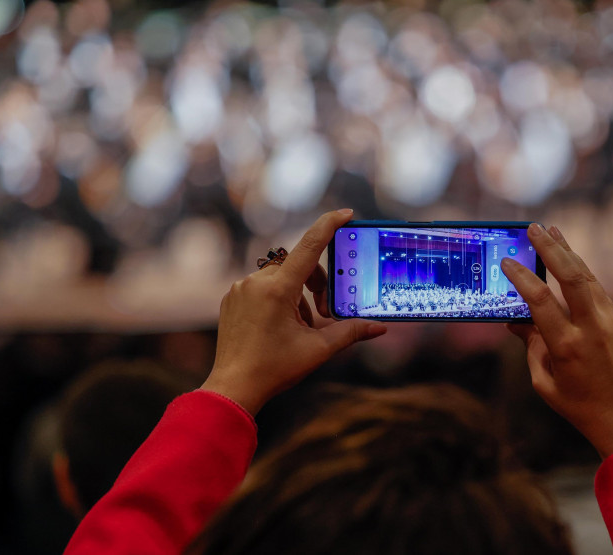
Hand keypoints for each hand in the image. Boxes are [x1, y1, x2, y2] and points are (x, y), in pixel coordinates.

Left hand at [202, 209, 386, 414]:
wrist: (233, 388)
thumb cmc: (274, 369)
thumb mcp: (318, 349)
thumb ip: (350, 332)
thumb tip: (380, 327)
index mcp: (277, 289)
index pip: (309, 246)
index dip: (329, 225)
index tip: (346, 213)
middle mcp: (256, 282)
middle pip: (299, 265)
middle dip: (318, 284)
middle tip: (325, 313)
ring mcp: (241, 289)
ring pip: (281, 277)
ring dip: (298, 295)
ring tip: (300, 327)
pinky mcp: (232, 298)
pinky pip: (263, 287)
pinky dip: (279, 300)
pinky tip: (280, 326)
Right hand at [501, 223, 612, 457]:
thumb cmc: (581, 408)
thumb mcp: (545, 382)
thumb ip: (531, 347)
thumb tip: (516, 321)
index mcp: (567, 346)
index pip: (539, 300)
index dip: (521, 278)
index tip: (506, 262)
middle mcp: (592, 328)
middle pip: (571, 276)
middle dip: (551, 248)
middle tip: (533, 228)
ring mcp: (611, 323)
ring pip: (588, 278)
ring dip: (569, 253)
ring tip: (552, 232)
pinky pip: (598, 291)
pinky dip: (582, 273)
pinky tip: (570, 262)